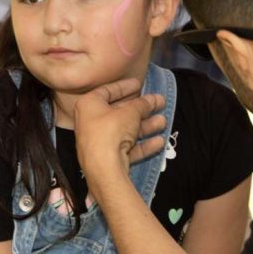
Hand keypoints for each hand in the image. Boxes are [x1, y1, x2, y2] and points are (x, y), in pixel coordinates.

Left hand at [74, 78, 165, 193]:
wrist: (104, 169)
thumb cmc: (111, 131)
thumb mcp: (131, 112)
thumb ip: (143, 104)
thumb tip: (154, 98)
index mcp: (89, 106)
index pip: (106, 91)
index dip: (124, 86)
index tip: (139, 84)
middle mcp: (90, 123)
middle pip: (119, 113)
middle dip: (141, 109)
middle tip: (158, 103)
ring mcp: (98, 142)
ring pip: (125, 131)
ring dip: (146, 126)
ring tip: (163, 122)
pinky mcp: (107, 159)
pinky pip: (126, 148)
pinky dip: (142, 144)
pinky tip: (159, 142)